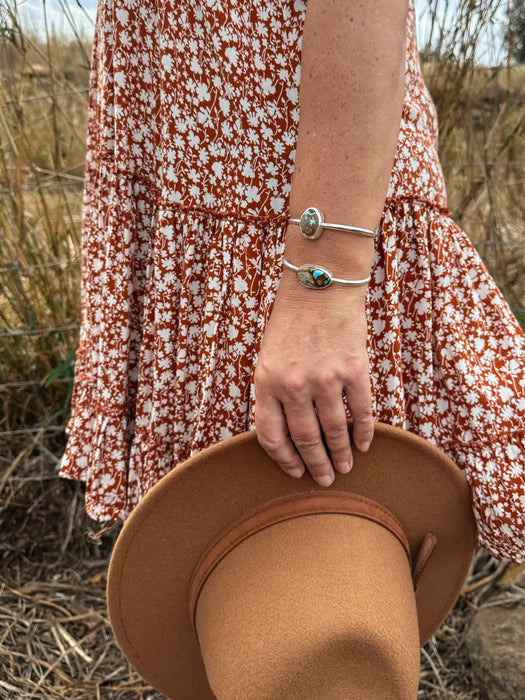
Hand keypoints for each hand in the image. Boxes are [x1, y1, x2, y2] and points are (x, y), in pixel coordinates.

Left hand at [254, 276, 373, 485]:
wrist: (320, 284)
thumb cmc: (291, 321)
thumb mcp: (268, 358)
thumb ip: (274, 394)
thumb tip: (288, 434)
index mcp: (266, 382)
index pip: (271, 436)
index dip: (283, 460)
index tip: (296, 471)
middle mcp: (293, 385)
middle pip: (305, 439)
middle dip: (316, 465)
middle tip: (324, 479)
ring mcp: (325, 379)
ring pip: (334, 432)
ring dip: (341, 455)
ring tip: (345, 468)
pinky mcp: (354, 370)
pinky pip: (361, 412)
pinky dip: (363, 433)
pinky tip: (365, 444)